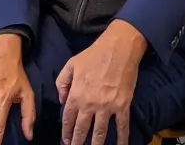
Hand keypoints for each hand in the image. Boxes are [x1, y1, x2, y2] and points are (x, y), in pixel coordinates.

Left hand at [57, 21, 146, 144]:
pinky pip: (122, 126)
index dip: (66, 131)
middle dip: (77, 142)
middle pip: (82, 129)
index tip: (65, 140)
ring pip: (100, 132)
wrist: (117, 49)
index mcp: (76, 94)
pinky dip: (122, 139)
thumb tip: (61, 101)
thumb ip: (62, 82)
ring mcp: (107, 107)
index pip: (68, 118)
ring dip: (95, 144)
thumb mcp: (71, 64)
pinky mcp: (123, 106)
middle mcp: (90, 104)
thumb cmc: (93, 55)